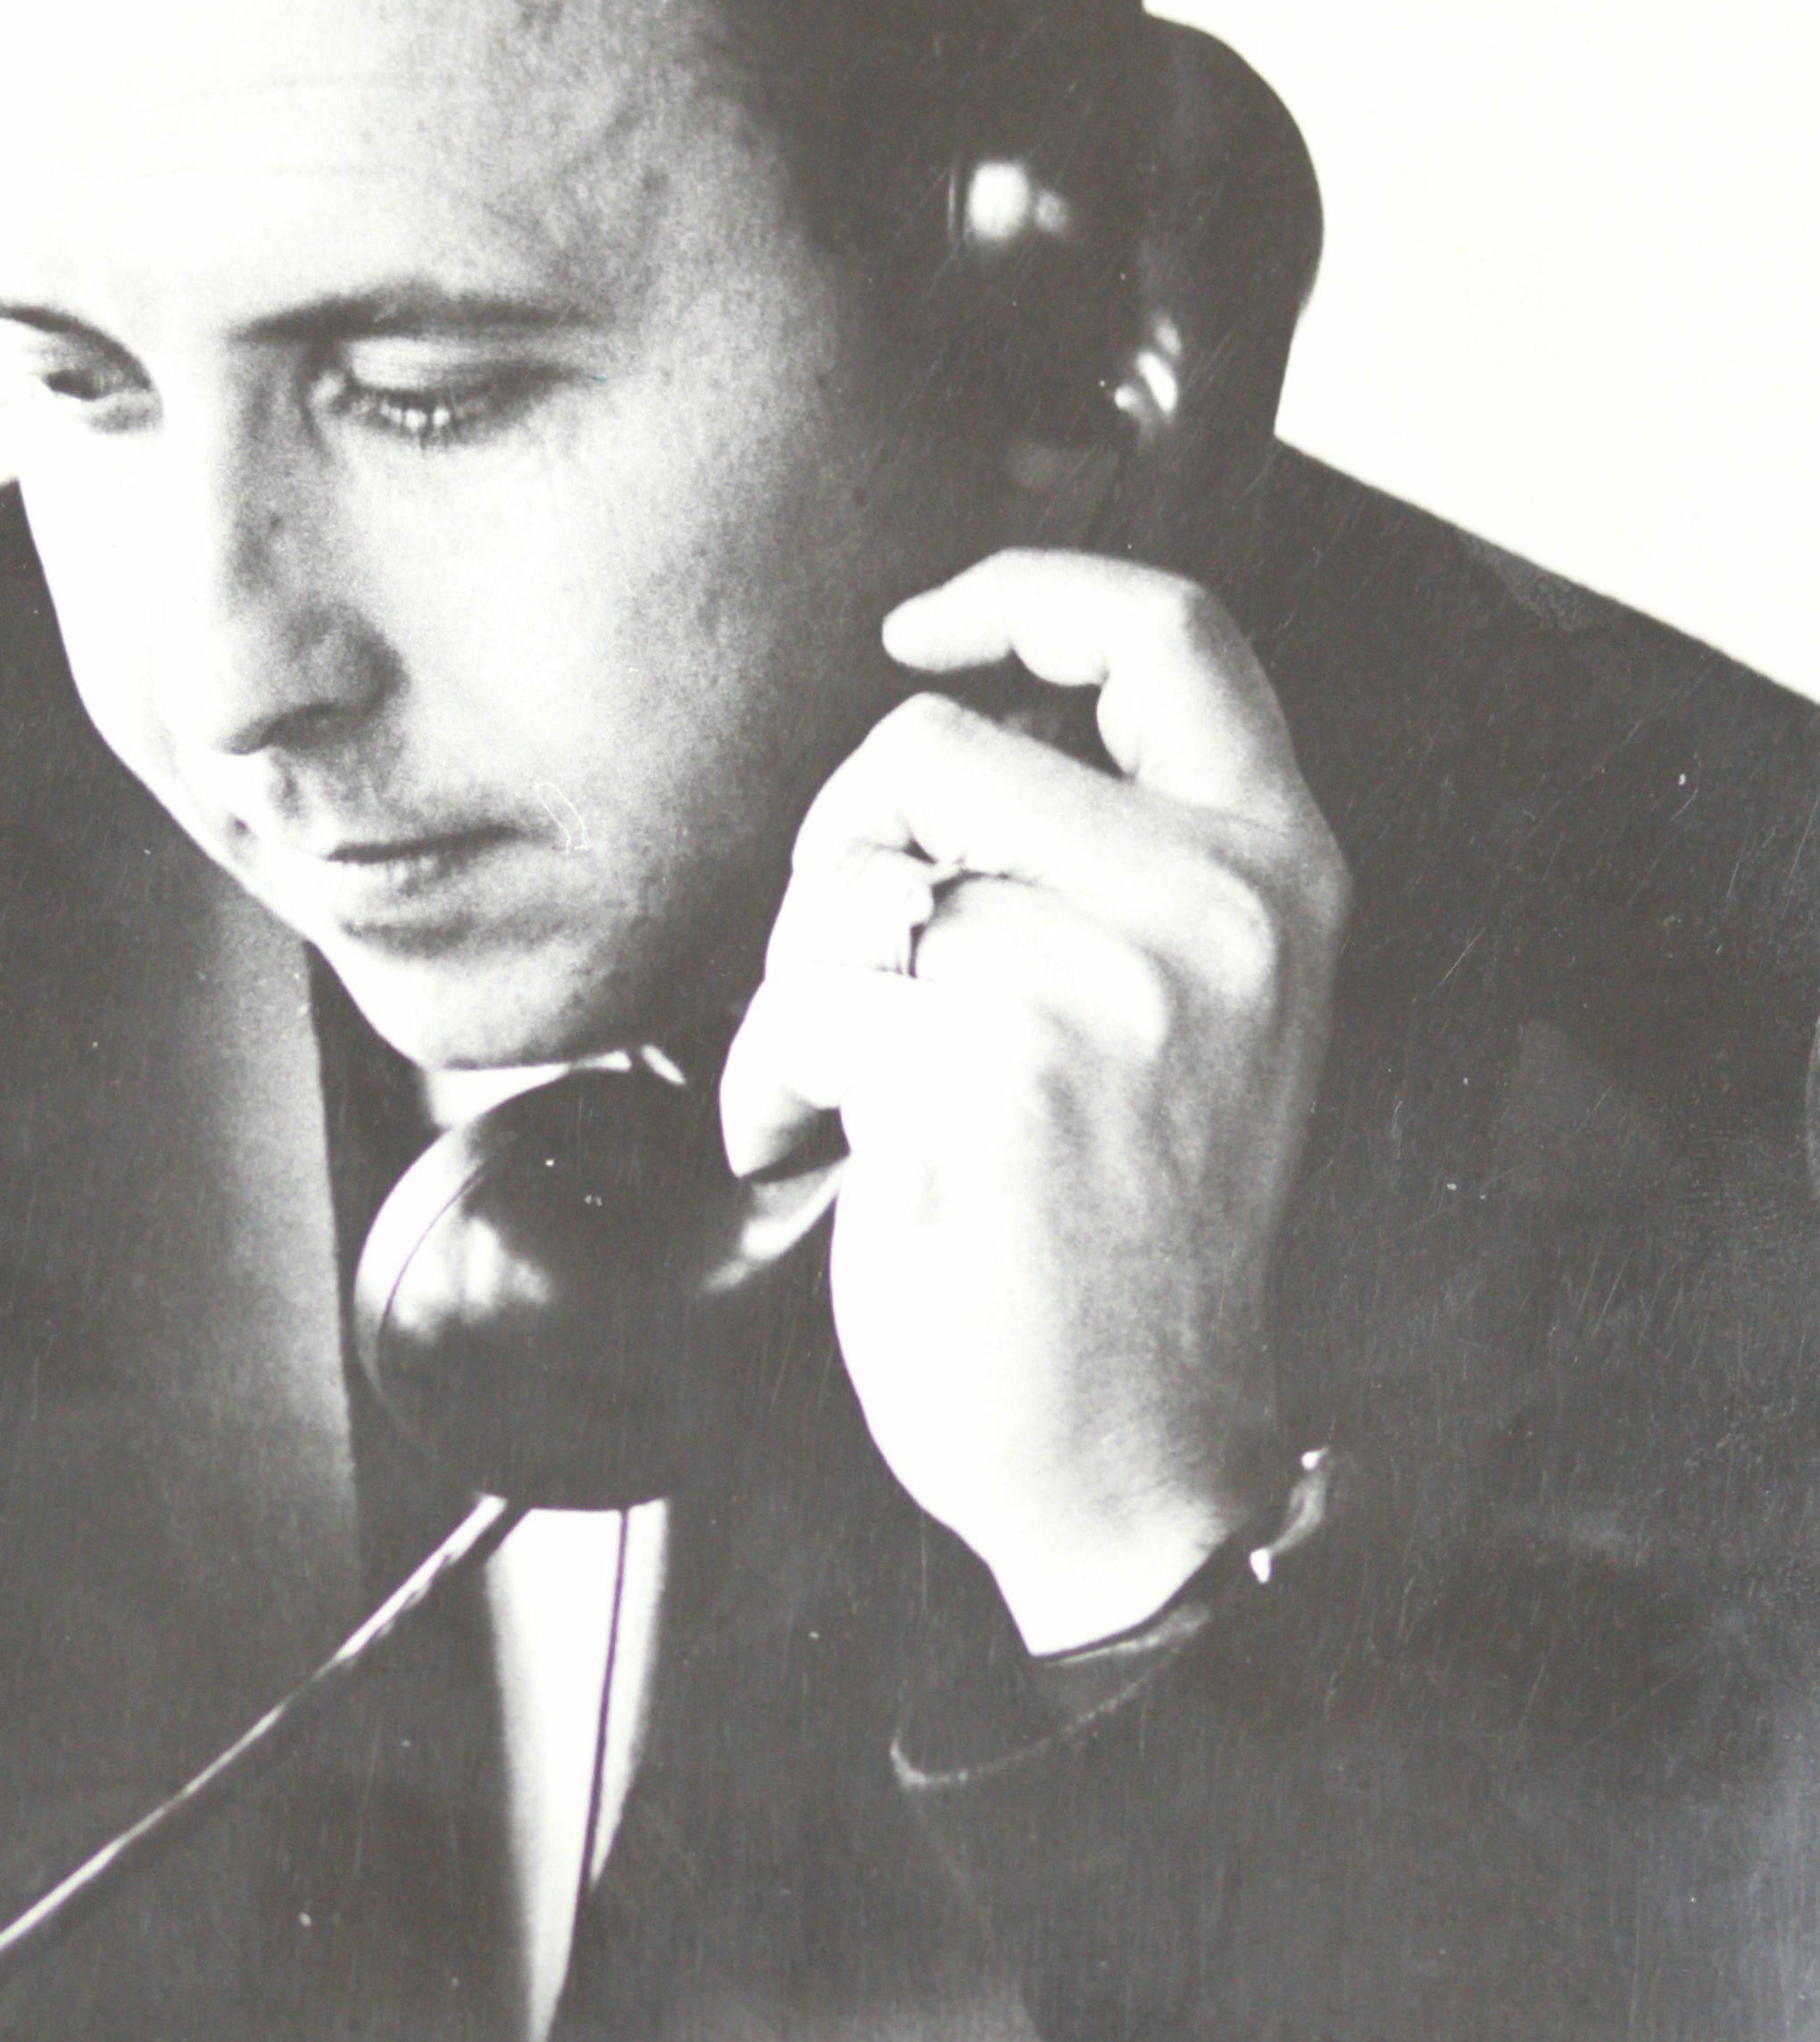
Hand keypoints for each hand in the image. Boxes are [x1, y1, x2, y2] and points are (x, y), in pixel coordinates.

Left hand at [719, 553, 1347, 1654]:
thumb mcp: (1186, 1006)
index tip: (924, 630)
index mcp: (1273, 871)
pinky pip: (801, 1008)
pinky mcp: (989, 1076)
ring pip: (844, 887)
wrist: (1135, 1449)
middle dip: (842, 853)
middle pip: (928, 750)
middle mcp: (1210, 911)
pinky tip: (823, 1156)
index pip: (1172, 633)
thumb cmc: (1122, 1230)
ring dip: (801, 994)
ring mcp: (1105, 990)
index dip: (1027, 592)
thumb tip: (933, 726)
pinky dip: (769, 1087)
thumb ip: (1112, 854)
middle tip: (862, 981)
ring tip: (861, 1095)